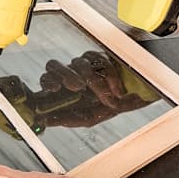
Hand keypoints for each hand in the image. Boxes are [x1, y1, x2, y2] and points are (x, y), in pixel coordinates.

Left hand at [36, 52, 152, 127]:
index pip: (46, 78)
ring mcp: (83, 63)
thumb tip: (44, 121)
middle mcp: (69, 73)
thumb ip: (68, 119)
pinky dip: (110, 77)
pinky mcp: (99, 56)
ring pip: (80, 64)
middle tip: (78, 86)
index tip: (55, 88)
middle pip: (54, 65)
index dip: (47, 81)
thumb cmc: (105, 107)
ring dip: (96, 83)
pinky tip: (117, 92)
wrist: (133, 98)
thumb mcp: (87, 117)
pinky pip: (100, 60)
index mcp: (62, 88)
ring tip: (108, 99)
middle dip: (65, 74)